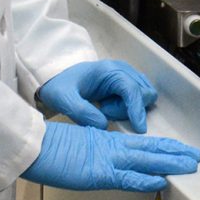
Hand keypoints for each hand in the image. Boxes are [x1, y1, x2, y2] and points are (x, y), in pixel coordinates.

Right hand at [21, 121, 199, 191]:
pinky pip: (126, 178)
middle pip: (150, 150)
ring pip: (146, 160)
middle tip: (197, 156)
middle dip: (175, 154)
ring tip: (191, 165)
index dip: (162, 147)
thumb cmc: (45, 149)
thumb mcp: (75, 151)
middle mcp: (111, 148)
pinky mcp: (98, 172)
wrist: (29, 145)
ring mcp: (106, 159)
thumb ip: (93, 155)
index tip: (179, 150)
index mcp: (106, 142)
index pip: (141, 145)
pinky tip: (161, 181)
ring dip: (170, 163)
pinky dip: (144, 179)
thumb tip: (104, 162)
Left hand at [37, 58, 155, 129]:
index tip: (139, 129)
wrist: (55, 81)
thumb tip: (105, 125)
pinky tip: (110, 107)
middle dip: (128, 109)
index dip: (137, 110)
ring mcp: (125, 75)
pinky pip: (139, 97)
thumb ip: (82, 112)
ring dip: (129, 108)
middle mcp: (122, 69)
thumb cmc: (59, 88)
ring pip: (144, 95)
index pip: (133, 89)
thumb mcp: (63, 100)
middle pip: (143, 92)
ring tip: (105, 109)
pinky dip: (129, 106)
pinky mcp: (125, 82)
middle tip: (104, 111)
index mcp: (109, 70)